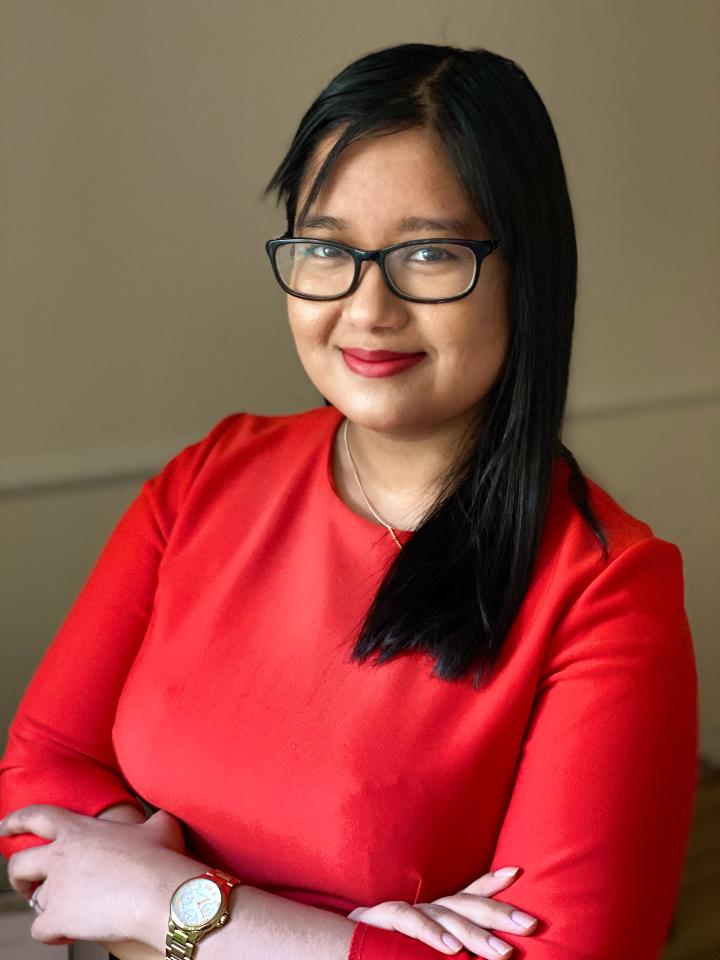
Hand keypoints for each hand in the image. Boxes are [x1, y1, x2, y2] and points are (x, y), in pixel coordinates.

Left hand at [0, 804, 199, 946]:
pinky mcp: (57, 919)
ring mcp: (56, 888)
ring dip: (49, 905)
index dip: (16, 820)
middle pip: (19, 864)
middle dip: (18, 875)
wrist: (158, 893)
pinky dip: (52, 933)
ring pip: (36, 899)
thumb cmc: (162, 858)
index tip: (4, 827)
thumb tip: (160, 822)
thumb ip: (150, 822)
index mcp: (79, 829)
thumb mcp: (160, 827)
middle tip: (27, 882)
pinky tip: (69, 932)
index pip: (37, 817)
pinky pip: (41, 929)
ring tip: (69, 910)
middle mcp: (60, 856)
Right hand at [347, 866, 537, 957]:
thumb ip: (448, 942)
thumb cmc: (381, 947)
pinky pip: (410, 924)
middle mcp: (422, 907)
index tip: (517, 870)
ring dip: (476, 934)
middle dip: (500, 912)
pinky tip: (453, 949)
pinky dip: (432, 935)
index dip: (491, 883)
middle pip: (466, 904)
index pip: (467, 893)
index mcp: (435, 912)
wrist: (336, 945)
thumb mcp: (418, 944)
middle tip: (531, 923)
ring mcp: (403, 912)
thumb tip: (482, 948)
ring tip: (502, 951)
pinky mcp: (382, 922)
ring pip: (445, 916)